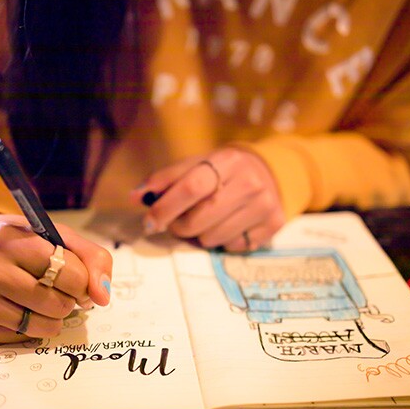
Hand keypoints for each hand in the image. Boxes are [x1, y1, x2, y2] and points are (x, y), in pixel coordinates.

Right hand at [0, 212, 111, 342]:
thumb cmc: (19, 243)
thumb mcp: (55, 236)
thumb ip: (92, 258)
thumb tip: (102, 296)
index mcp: (11, 240)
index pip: (68, 273)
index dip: (83, 280)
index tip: (77, 279)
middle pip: (57, 303)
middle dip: (68, 300)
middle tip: (58, 289)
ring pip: (43, 325)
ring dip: (54, 318)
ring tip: (42, 300)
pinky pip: (22, 338)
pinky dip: (32, 327)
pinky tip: (19, 308)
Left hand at [129, 147, 284, 251]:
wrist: (267, 173)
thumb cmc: (221, 172)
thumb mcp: (196, 165)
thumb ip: (165, 179)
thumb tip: (135, 196)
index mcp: (227, 160)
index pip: (190, 187)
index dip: (165, 208)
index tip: (149, 222)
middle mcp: (250, 182)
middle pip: (199, 220)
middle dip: (179, 227)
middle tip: (178, 223)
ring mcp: (265, 205)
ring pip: (213, 239)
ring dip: (200, 236)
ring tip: (207, 222)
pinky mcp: (274, 225)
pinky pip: (233, 248)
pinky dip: (224, 242)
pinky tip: (228, 226)